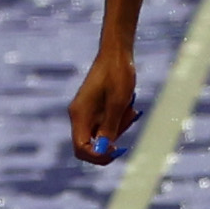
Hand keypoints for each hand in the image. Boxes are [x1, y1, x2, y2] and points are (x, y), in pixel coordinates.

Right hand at [67, 47, 143, 164]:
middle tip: (128, 120)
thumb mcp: (118, 103)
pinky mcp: (95, 108)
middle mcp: (79, 115)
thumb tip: (103, 150)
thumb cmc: (118, 74)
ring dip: (119, 128)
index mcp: (79, 114)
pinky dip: (118, 120)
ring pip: (102, 135)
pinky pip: (106, 124)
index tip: (117, 150)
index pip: (81, 149)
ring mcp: (87, 112)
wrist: (116, 52)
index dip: (98, 156)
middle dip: (112, 140)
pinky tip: (128, 106)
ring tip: (130, 109)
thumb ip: (110, 127)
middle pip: (91, 144)